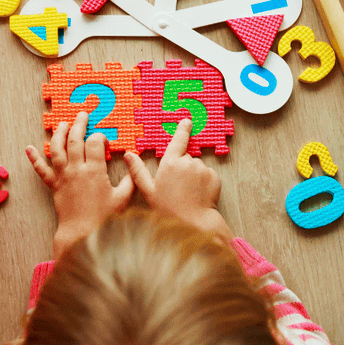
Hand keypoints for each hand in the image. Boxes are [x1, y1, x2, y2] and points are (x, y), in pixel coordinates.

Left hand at [26, 112, 134, 257]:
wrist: (82, 233)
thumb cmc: (103, 218)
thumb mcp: (123, 198)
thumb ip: (130, 179)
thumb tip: (134, 162)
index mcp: (95, 171)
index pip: (95, 143)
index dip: (100, 137)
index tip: (104, 142)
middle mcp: (77, 170)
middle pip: (75, 140)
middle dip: (79, 125)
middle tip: (82, 115)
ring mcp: (63, 177)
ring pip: (57, 149)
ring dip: (59, 134)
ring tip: (62, 124)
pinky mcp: (54, 185)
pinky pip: (41, 170)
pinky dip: (34, 159)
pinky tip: (28, 148)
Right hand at [123, 118, 231, 240]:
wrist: (193, 223)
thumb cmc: (168, 208)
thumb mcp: (148, 190)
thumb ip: (138, 171)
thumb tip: (129, 155)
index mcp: (171, 163)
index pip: (178, 141)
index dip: (183, 130)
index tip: (187, 121)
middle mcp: (188, 162)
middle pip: (186, 158)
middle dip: (182, 168)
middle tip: (177, 187)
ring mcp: (203, 169)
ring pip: (197, 167)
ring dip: (194, 176)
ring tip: (188, 192)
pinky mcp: (214, 177)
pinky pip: (208, 175)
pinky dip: (204, 182)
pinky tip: (198, 194)